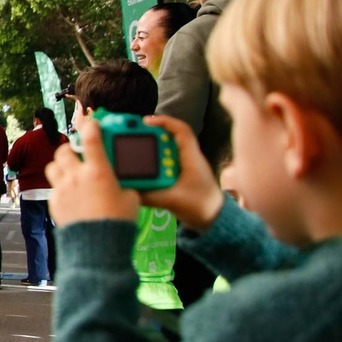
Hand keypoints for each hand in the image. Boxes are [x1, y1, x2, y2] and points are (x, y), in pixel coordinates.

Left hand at [46, 116, 139, 226]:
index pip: (91, 139)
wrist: (97, 248)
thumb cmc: (118, 222)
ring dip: (61, 167)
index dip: (90, 127)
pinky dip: (60, 188)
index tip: (91, 124)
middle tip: (78, 155)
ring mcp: (62, 189)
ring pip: (52, 167)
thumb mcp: (130, 199)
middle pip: (63, 151)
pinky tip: (71, 196)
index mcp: (98, 171)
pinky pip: (53, 188)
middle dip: (70, 150)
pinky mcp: (54, 203)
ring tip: (70, 174)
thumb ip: (123, 184)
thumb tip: (120, 182)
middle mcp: (76, 176)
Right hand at [137, 115, 225, 231]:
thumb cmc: (201, 206)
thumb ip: (150, 196)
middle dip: (147, 135)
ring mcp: (182, 166)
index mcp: (191, 158)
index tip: (145, 122)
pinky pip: (161, 164)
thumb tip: (127, 189)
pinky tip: (138, 169)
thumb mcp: (173, 201)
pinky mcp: (177, 175)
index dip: (164, 122)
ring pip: (162, 151)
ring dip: (147, 150)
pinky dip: (150, 163)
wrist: (213, 219)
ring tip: (130, 152)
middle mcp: (186, 158)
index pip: (181, 131)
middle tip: (128, 136)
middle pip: (166, 139)